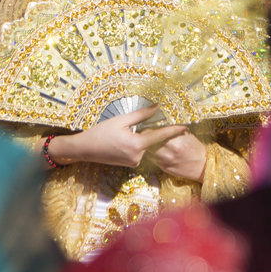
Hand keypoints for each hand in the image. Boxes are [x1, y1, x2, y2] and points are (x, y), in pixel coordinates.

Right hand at [47, 105, 187, 168]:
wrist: (85, 149)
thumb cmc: (101, 132)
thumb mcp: (121, 120)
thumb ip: (141, 115)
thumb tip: (157, 107)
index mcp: (137, 144)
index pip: (159, 136)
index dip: (173, 130)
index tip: (185, 126)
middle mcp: (138, 156)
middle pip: (153, 142)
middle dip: (155, 133)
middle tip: (156, 124)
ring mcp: (134, 162)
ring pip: (146, 147)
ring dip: (144, 138)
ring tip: (131, 131)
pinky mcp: (130, 165)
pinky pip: (140, 152)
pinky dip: (138, 145)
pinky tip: (127, 139)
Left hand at [145, 131, 206, 181]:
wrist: (203, 166)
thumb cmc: (196, 148)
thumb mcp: (187, 135)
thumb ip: (173, 131)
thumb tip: (161, 125)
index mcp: (174, 142)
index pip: (154, 133)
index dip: (149, 128)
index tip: (148, 125)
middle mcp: (167, 153)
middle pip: (148, 142)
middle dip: (145, 136)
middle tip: (145, 132)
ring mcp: (164, 162)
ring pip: (147, 151)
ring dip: (146, 145)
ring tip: (146, 140)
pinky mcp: (163, 168)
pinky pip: (151, 159)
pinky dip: (150, 153)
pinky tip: (152, 149)